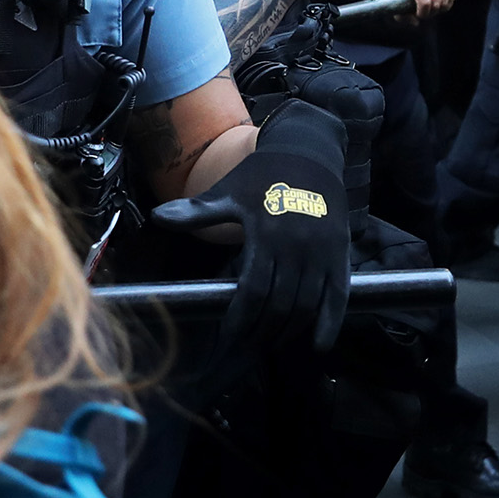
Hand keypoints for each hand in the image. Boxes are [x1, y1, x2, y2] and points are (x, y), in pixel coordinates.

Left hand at [151, 98, 352, 350]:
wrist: (309, 150)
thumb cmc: (263, 174)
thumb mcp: (229, 192)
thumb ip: (196, 212)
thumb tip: (157, 217)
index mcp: (267, 234)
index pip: (253, 291)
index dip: (241, 319)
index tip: (230, 335)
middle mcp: (297, 246)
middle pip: (279, 304)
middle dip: (262, 331)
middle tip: (248, 347)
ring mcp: (322, 252)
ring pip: (306, 305)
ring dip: (289, 331)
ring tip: (272, 344)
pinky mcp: (341, 254)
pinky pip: (339, 296)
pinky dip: (330, 323)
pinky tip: (318, 344)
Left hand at [398, 0, 457, 18]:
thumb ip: (402, 14)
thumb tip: (416, 22)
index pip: (425, 2)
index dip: (423, 13)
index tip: (418, 14)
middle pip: (436, 3)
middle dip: (430, 13)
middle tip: (425, 12)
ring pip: (445, 1)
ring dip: (438, 9)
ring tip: (431, 7)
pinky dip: (445, 4)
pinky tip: (438, 2)